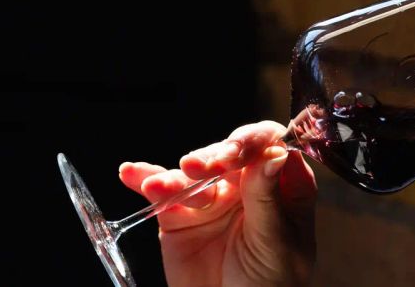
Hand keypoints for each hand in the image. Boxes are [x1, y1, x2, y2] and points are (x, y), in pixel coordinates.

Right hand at [119, 121, 316, 286]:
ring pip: (192, 172)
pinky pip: (162, 192)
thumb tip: (275, 153)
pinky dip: (145, 180)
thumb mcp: (276, 242)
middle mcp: (246, 182)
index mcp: (282, 183)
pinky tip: (132, 173)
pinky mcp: (180, 214)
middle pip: (228, 152)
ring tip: (161, 186)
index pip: (269, 146)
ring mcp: (211, 196)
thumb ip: (268, 198)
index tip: (239, 153)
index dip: (253, 142)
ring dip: (178, 175)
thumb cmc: (271, 282)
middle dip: (214, 157)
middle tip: (203, 169)